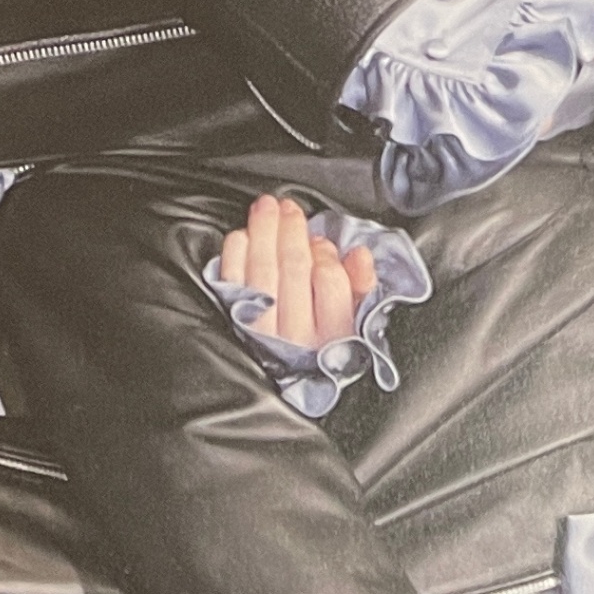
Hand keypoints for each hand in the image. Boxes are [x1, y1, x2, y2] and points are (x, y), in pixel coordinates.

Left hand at [217, 191, 375, 345]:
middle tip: (289, 208)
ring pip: (262, 268)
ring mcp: (262, 330)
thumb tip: (359, 254)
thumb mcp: (353, 324)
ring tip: (266, 207)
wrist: (281, 385)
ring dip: (264, 231)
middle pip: (293, 267)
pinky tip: (243, 235)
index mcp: (332, 336)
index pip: (331, 281)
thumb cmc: (319, 350)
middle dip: (291, 230)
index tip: (320, 242)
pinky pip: (233, 280)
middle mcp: (295, 335)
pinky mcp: (234, 324)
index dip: (325, 254)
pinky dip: (236, 252)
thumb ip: (360, 288)